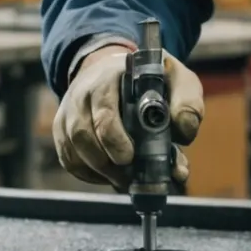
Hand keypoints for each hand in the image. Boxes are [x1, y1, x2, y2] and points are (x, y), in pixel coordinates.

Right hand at [52, 44, 201, 190]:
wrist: (121, 72)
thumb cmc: (153, 80)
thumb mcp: (179, 80)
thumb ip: (188, 104)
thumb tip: (183, 134)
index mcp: (111, 75)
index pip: (104, 108)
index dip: (113, 136)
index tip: (129, 156)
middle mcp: (83, 92)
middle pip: (82, 133)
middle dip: (107, 160)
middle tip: (130, 174)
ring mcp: (69, 111)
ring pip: (73, 149)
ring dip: (99, 170)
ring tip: (124, 178)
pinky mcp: (62, 130)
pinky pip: (69, 159)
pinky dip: (89, 174)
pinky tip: (109, 175)